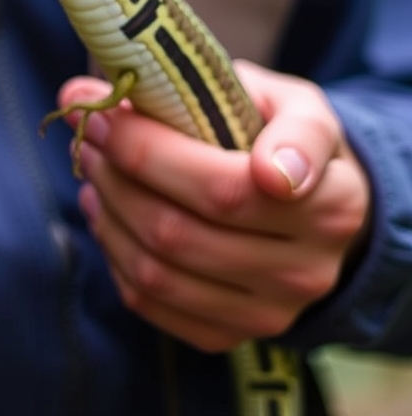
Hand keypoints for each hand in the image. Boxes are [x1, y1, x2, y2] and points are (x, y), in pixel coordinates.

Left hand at [59, 61, 370, 351]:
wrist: (321, 211)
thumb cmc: (290, 141)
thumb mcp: (294, 103)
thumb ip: (234, 91)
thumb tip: (131, 85)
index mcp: (331, 204)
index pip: (222, 189)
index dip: (151, 153)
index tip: (108, 110)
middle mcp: (306, 272)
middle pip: (178, 232)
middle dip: (115, 172)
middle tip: (89, 126)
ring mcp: (269, 313)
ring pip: (157, 272)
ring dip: (106, 211)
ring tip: (90, 161)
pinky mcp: (233, 336)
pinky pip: (152, 304)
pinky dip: (114, 253)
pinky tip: (104, 209)